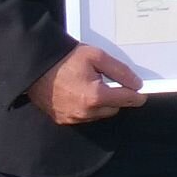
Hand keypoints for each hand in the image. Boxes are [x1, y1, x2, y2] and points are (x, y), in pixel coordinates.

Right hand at [26, 44, 144, 126]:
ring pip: (100, 114)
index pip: (127, 100)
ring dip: (102, 104)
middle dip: (117, 98)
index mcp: (95, 96)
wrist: (35, 66)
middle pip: (114, 109)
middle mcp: (85, 111)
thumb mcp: (97, 57)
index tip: (141, 93)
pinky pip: (84, 117)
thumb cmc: (65, 59)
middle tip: (110, 83)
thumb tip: (136, 84)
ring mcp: (72, 118)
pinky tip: (80, 94)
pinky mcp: (62, 119)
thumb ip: (120, 71)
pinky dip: (87, 108)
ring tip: (92, 86)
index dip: (137, 96)